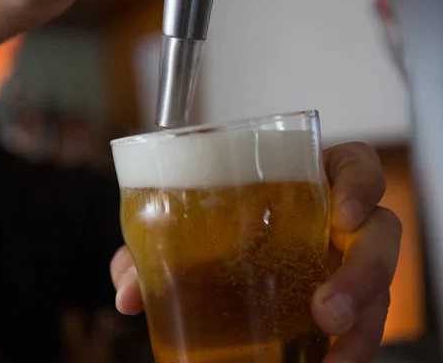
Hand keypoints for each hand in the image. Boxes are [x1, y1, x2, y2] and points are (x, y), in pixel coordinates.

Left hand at [110, 142, 401, 362]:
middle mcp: (337, 224)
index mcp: (308, 184)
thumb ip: (150, 248)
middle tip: (326, 312)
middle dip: (363, 276)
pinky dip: (346, 351)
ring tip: (330, 362)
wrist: (218, 253)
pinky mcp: (346, 301)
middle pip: (380, 237)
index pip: (355, 167)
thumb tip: (129, 293)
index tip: (342, 212)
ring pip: (380, 291)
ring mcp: (344, 262)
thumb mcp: (183, 228)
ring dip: (361, 329)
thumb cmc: (210, 226)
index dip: (360, 183)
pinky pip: (363, 326)